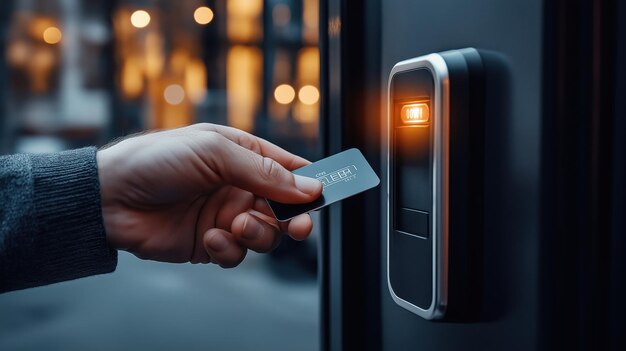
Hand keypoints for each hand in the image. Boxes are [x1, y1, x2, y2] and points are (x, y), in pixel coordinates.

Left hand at [97, 123, 321, 267]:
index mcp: (244, 156)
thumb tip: (309, 187)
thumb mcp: (214, 153)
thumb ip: (264, 172)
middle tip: (298, 227)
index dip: (311, 183)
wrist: (109, 198)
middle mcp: (239, 187)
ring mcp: (226, 217)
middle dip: (294, 220)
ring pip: (266, 235)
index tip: (327, 195)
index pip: (290, 170)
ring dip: (257, 234)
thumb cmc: (157, 160)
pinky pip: (237, 255)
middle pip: (286, 209)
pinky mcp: (210, 244)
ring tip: (234, 226)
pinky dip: (228, 250)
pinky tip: (208, 239)